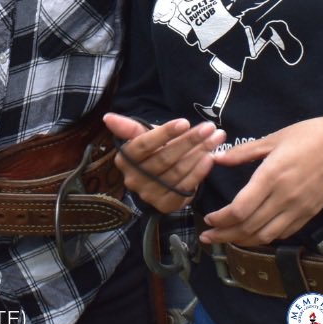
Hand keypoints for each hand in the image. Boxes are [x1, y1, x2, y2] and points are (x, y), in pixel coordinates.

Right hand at [104, 113, 222, 213]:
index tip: (185, 121)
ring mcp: (149, 195)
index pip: (144, 144)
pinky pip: (185, 187)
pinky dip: (199, 173)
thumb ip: (128, 128)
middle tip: (209, 128)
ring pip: (177, 171)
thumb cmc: (152, 152)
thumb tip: (107, 117)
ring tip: (215, 139)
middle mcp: (134, 179)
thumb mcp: (141, 137)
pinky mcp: (165, 205)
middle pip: (164, 158)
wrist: (158, 179)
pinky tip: (210, 158)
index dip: (165, 133)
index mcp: (125, 159)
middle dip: (190, 141)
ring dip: (199, 154)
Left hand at [199, 116, 322, 246]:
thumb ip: (242, 152)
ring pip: (266, 235)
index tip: (208, 218)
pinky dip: (265, 237)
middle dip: (225, 234)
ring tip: (226, 239)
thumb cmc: (306, 136)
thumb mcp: (272, 138)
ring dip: (243, 240)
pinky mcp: (309, 214)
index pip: (241, 209)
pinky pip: (284, 233)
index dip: (222, 219)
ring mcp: (299, 209)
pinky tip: (253, 234)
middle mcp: (284, 197)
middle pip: (250, 227)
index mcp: (271, 176)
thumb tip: (215, 158)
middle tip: (208, 236)